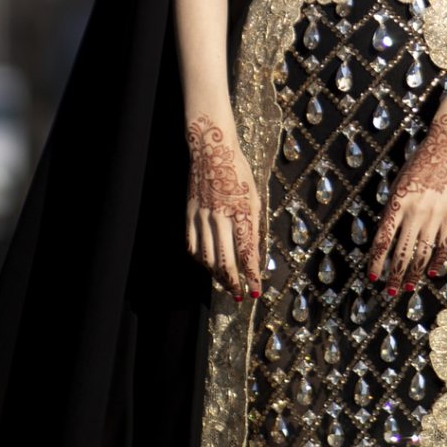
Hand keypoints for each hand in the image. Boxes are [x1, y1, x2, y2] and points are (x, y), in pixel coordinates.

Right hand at [185, 116, 261, 302]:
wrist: (211, 150)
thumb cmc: (238, 172)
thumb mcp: (255, 198)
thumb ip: (253, 228)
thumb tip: (253, 256)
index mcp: (242, 213)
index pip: (247, 254)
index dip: (252, 277)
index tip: (256, 291)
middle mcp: (221, 218)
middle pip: (226, 262)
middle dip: (234, 283)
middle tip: (241, 295)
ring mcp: (202, 217)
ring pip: (207, 257)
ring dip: (217, 275)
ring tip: (226, 283)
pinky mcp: (189, 214)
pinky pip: (192, 245)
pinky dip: (200, 259)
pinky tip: (207, 264)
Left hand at [369, 109, 446, 291]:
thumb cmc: (419, 163)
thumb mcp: (399, 183)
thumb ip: (394, 209)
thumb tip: (387, 235)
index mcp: (398, 203)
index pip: (383, 239)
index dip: (377, 261)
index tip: (372, 276)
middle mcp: (416, 212)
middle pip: (402, 252)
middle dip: (394, 275)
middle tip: (389, 291)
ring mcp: (436, 215)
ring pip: (423, 252)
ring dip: (414, 273)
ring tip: (408, 287)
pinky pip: (444, 244)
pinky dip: (438, 260)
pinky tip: (432, 271)